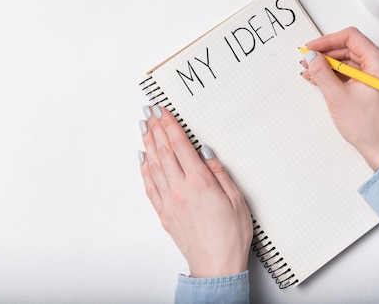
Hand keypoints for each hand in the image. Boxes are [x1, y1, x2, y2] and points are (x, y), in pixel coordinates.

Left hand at [139, 105, 252, 277]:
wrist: (216, 265)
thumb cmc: (230, 235)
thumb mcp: (235, 198)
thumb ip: (219, 172)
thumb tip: (205, 151)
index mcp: (200, 183)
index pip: (180, 146)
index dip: (170, 125)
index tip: (162, 111)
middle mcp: (180, 190)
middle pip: (163, 152)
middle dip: (156, 129)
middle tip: (149, 113)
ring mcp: (169, 202)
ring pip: (153, 166)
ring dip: (147, 144)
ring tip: (144, 127)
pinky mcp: (164, 214)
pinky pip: (149, 186)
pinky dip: (144, 170)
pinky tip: (142, 159)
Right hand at [301, 27, 378, 170]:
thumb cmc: (368, 128)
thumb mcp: (337, 97)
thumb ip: (322, 72)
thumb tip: (312, 56)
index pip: (351, 37)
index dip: (327, 41)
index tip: (312, 48)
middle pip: (350, 48)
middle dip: (326, 54)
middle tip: (308, 60)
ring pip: (351, 60)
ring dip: (330, 65)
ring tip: (311, 72)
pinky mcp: (376, 83)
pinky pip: (354, 71)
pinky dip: (338, 74)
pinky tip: (321, 78)